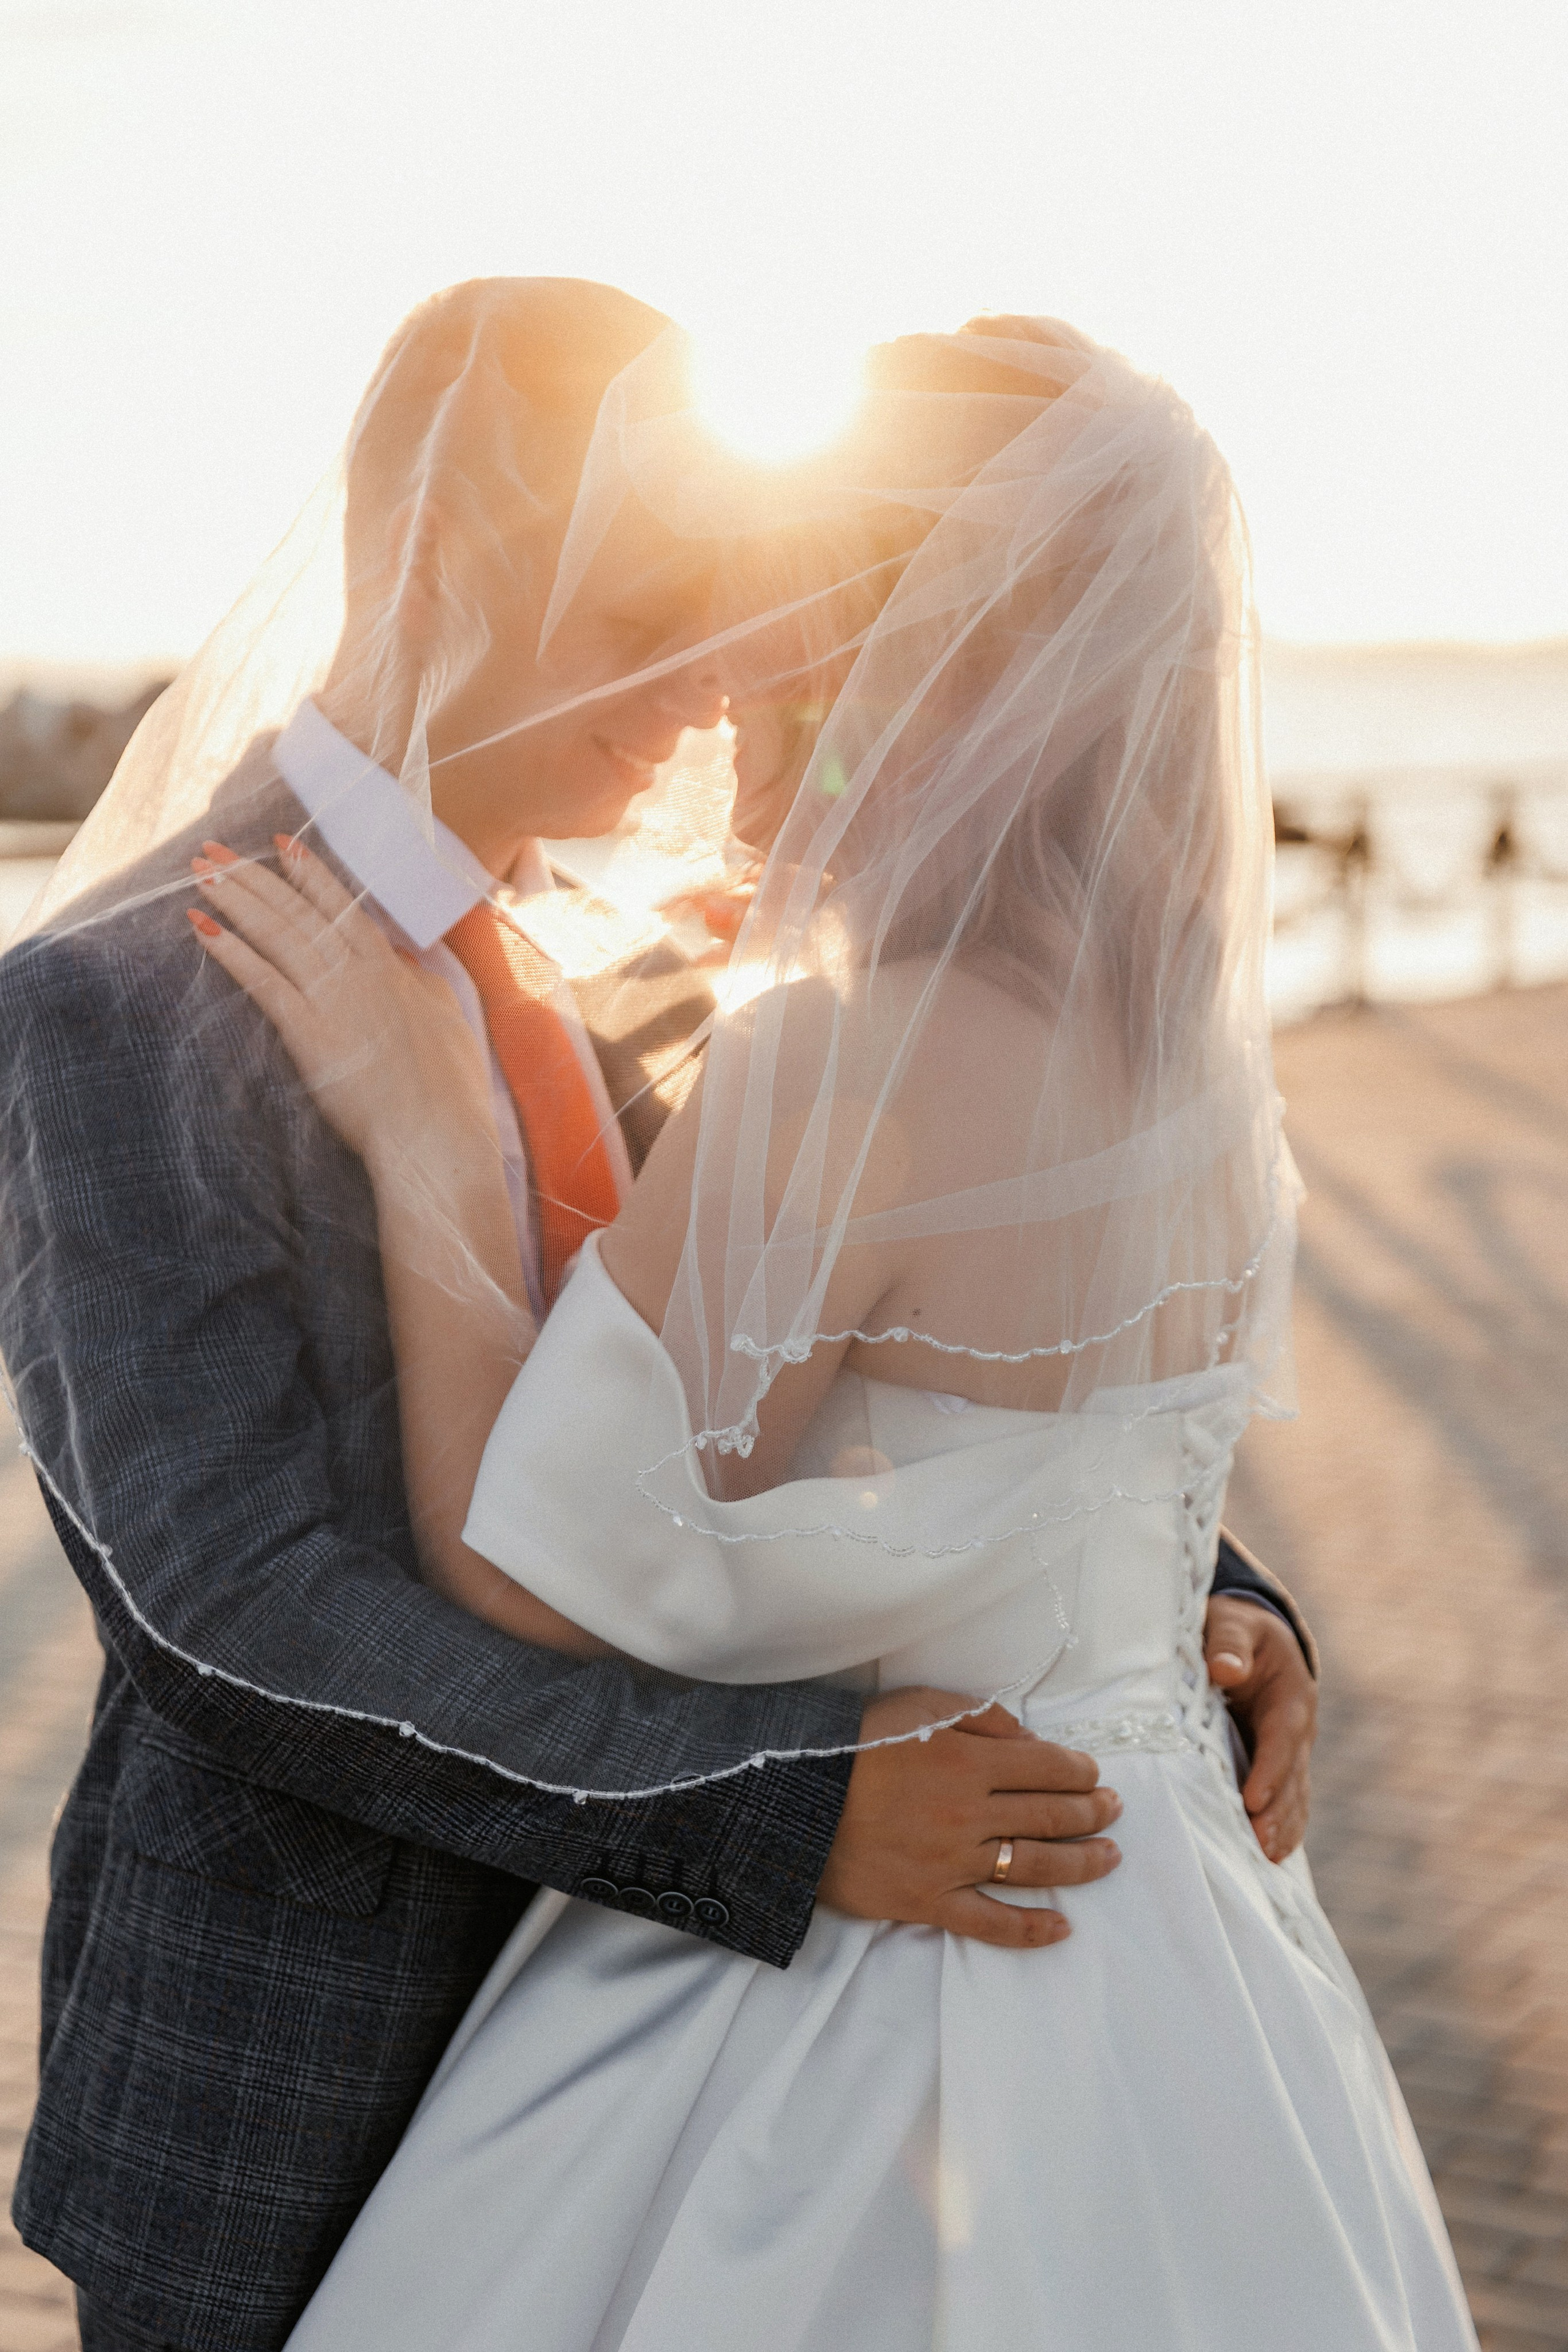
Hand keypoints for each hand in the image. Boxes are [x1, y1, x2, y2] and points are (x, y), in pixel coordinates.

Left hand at [189, 838, 493, 1171]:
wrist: (437, 1132)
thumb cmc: (448, 1088)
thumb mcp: (446, 1018)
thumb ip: (418, 981)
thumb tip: (401, 956)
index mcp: (390, 968)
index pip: (342, 907)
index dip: (308, 873)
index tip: (280, 843)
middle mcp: (358, 972)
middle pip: (297, 911)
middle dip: (253, 875)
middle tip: (214, 849)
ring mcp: (332, 999)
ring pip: (277, 934)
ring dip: (235, 899)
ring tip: (200, 874)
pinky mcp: (308, 1032)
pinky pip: (263, 980)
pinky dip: (231, 951)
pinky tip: (202, 928)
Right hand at [817, 1687, 1122, 1948]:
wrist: (792, 1800)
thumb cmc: (855, 1745)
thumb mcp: (918, 1707)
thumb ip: (979, 1717)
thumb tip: (1029, 1739)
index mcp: (970, 1762)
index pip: (1047, 1768)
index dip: (1081, 1771)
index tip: (1095, 1775)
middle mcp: (970, 1815)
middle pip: (1050, 1816)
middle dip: (1092, 1812)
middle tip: (1114, 1810)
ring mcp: (952, 1864)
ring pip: (1035, 1866)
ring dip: (1081, 1862)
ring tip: (1108, 1856)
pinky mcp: (929, 1903)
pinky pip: (991, 1924)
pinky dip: (1031, 1929)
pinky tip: (1062, 1926)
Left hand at [1203, 1596, 1316, 1860]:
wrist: (1250, 1634)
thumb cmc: (1235, 1628)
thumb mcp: (1232, 1624)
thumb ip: (1229, 1643)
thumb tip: (1226, 1668)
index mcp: (1290, 1694)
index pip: (1282, 1736)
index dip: (1269, 1769)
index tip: (1252, 1799)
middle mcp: (1298, 1728)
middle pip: (1292, 1775)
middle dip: (1278, 1811)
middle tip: (1261, 1845)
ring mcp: (1291, 1750)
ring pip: (1293, 1793)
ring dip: (1283, 1826)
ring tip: (1267, 1858)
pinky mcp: (1278, 1763)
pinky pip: (1285, 1797)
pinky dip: (1281, 1825)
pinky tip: (1270, 1854)